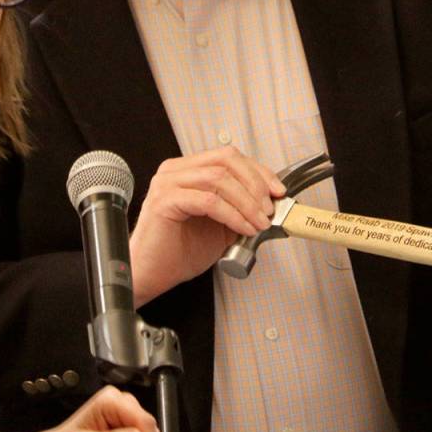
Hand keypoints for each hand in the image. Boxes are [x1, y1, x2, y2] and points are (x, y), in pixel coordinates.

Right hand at [128, 146, 285, 305]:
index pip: (228, 156)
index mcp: (187, 170)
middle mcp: (175, 171)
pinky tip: (243, 228)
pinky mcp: (164, 201)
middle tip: (268, 208)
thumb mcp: (221, 225)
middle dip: (255, 183)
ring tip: (259, 222)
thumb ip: (240, 208)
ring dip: (247, 201)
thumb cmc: (180, 251)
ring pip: (218, 178)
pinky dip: (232, 214)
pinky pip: (208, 201)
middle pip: (225, 160)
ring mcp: (167, 183)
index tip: (277, 190)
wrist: (153, 274)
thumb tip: (271, 203)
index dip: (258, 171)